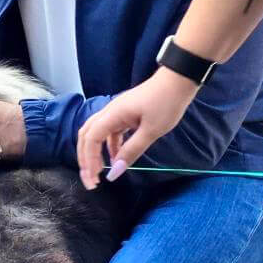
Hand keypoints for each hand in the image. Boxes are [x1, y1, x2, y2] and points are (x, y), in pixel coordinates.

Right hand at [76, 69, 199, 189]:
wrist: (178, 82)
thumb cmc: (166, 103)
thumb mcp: (151, 131)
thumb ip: (131, 151)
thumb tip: (115, 172)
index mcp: (113, 114)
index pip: (91, 139)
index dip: (89, 160)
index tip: (95, 179)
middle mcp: (109, 112)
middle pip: (86, 135)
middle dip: (85, 158)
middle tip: (90, 180)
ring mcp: (116, 112)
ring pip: (95, 133)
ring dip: (94, 153)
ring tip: (100, 172)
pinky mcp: (124, 113)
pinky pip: (110, 132)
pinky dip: (109, 147)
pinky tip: (117, 158)